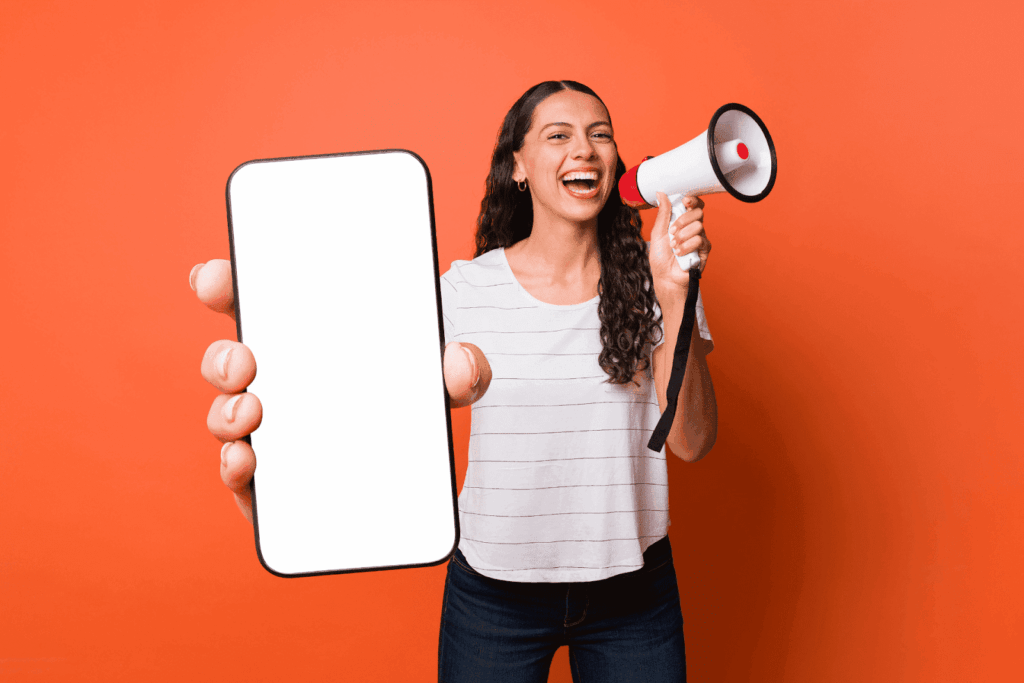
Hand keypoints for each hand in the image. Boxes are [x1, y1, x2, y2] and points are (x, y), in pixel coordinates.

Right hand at [191, 259, 489, 521]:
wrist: (415, 471)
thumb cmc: (411, 400)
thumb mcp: (442, 379)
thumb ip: (462, 369)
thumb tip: (461, 364)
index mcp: (304, 339)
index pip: (252, 301)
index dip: (223, 283)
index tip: (215, 277)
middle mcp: (275, 381)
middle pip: (228, 360)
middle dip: (224, 356)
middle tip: (246, 360)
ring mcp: (267, 430)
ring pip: (226, 415)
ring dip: (226, 412)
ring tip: (251, 413)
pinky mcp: (268, 481)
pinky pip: (237, 472)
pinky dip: (233, 467)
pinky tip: (246, 461)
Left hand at [648, 191, 710, 297]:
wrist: (666, 278)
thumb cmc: (661, 258)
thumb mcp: (658, 233)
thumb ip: (663, 213)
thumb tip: (661, 194)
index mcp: (682, 221)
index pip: (693, 205)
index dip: (692, 200)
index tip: (684, 201)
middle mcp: (693, 228)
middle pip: (698, 212)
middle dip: (683, 220)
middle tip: (672, 231)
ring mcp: (700, 238)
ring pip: (698, 226)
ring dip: (682, 236)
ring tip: (674, 246)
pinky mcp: (704, 250)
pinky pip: (700, 240)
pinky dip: (687, 246)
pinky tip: (679, 253)